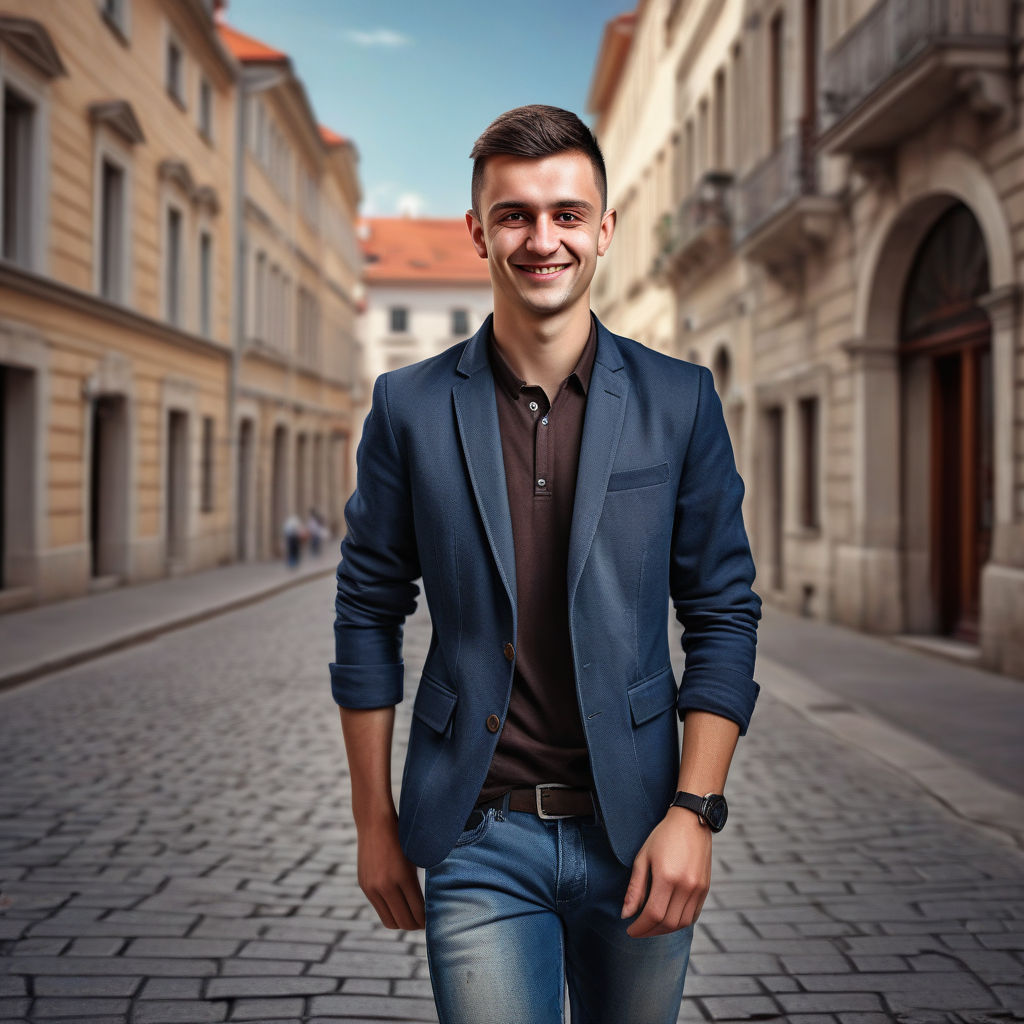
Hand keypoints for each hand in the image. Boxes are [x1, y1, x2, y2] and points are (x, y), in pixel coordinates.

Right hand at [356, 814, 425, 930]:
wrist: (375, 823)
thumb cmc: (402, 837)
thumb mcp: (416, 857)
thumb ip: (419, 881)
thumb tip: (429, 905)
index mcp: (403, 877)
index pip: (417, 912)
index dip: (426, 920)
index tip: (433, 921)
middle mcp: (386, 886)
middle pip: (403, 922)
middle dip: (415, 925)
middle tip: (424, 922)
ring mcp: (372, 888)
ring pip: (390, 921)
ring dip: (402, 923)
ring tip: (412, 918)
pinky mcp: (364, 886)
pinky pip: (379, 910)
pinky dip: (390, 913)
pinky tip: (399, 907)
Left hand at [621, 807, 710, 936]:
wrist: (691, 821)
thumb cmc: (663, 836)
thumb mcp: (643, 857)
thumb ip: (635, 888)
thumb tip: (625, 915)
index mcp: (667, 877)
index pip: (652, 914)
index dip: (640, 927)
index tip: (629, 930)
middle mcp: (685, 886)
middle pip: (667, 923)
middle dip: (650, 932)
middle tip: (638, 930)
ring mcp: (698, 888)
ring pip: (681, 923)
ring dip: (665, 930)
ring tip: (651, 926)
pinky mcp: (705, 888)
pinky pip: (693, 916)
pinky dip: (679, 923)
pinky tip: (668, 919)